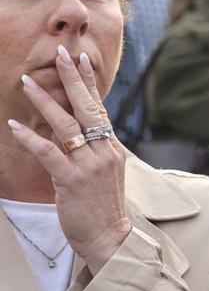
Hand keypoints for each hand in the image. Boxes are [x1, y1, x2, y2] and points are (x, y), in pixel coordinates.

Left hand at [8, 46, 130, 273]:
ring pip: (66, 125)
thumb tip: (74, 130)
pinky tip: (14, 125)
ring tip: (27, 82)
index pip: (100, 108)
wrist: (110, 236)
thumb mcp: (104, 173)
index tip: (81, 60)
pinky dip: (30, 137)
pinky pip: (49, 152)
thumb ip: (93, 150)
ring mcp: (89, 165)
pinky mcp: (72, 180)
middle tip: (61, 55)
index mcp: (112, 148)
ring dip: (45, 101)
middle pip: (88, 108)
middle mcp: (104, 151)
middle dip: (73, 79)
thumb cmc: (103, 207)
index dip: (90, 83)